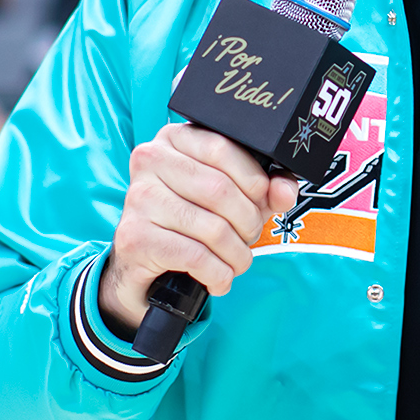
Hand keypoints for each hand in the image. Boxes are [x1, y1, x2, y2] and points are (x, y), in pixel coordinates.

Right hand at [100, 123, 297, 334]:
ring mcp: (139, 198)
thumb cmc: (190, 223)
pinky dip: (218, 274)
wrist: (143, 265)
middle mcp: (150, 161)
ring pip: (212, 228)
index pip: (222, 148)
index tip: (262, 202)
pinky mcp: (135, 237)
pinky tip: (218, 279)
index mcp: (174, 139)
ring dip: (237, 255)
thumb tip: (284, 190)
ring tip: (236, 263)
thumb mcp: (231, 198)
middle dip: (248, 222)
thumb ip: (263, 189)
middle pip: (219, 190)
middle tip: (249, 238)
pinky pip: (195, 256)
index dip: (254, 181)